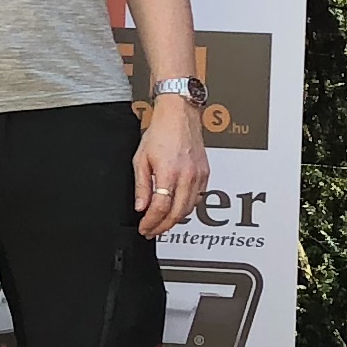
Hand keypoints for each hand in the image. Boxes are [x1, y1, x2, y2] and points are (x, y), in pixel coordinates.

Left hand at [131, 95, 207, 239]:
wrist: (179, 115)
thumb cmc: (161, 132)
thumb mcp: (141, 159)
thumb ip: (141, 186)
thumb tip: (141, 206)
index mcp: (169, 172)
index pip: (161, 208)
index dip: (151, 223)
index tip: (144, 228)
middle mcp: (187, 176)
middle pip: (177, 214)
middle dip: (163, 227)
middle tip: (152, 231)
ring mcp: (198, 175)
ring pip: (189, 209)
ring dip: (175, 220)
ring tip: (162, 223)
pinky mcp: (205, 173)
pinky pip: (198, 198)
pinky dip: (187, 208)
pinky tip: (177, 209)